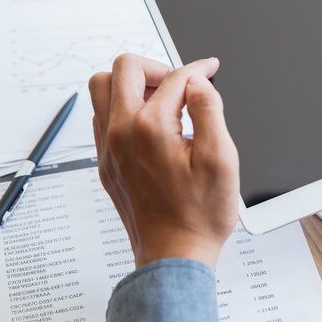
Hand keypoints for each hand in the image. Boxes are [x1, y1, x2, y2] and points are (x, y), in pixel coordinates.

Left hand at [89, 54, 239, 268]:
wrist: (174, 255)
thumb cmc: (198, 214)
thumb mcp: (221, 159)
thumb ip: (209, 110)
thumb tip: (197, 82)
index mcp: (150, 128)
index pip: (174, 78)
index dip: (198, 69)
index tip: (210, 69)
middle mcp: (121, 133)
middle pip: (123, 69)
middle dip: (157, 66)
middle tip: (180, 82)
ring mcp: (109, 149)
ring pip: (102, 90)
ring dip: (132, 84)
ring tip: (161, 98)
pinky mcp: (106, 163)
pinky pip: (101, 117)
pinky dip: (122, 107)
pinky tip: (148, 123)